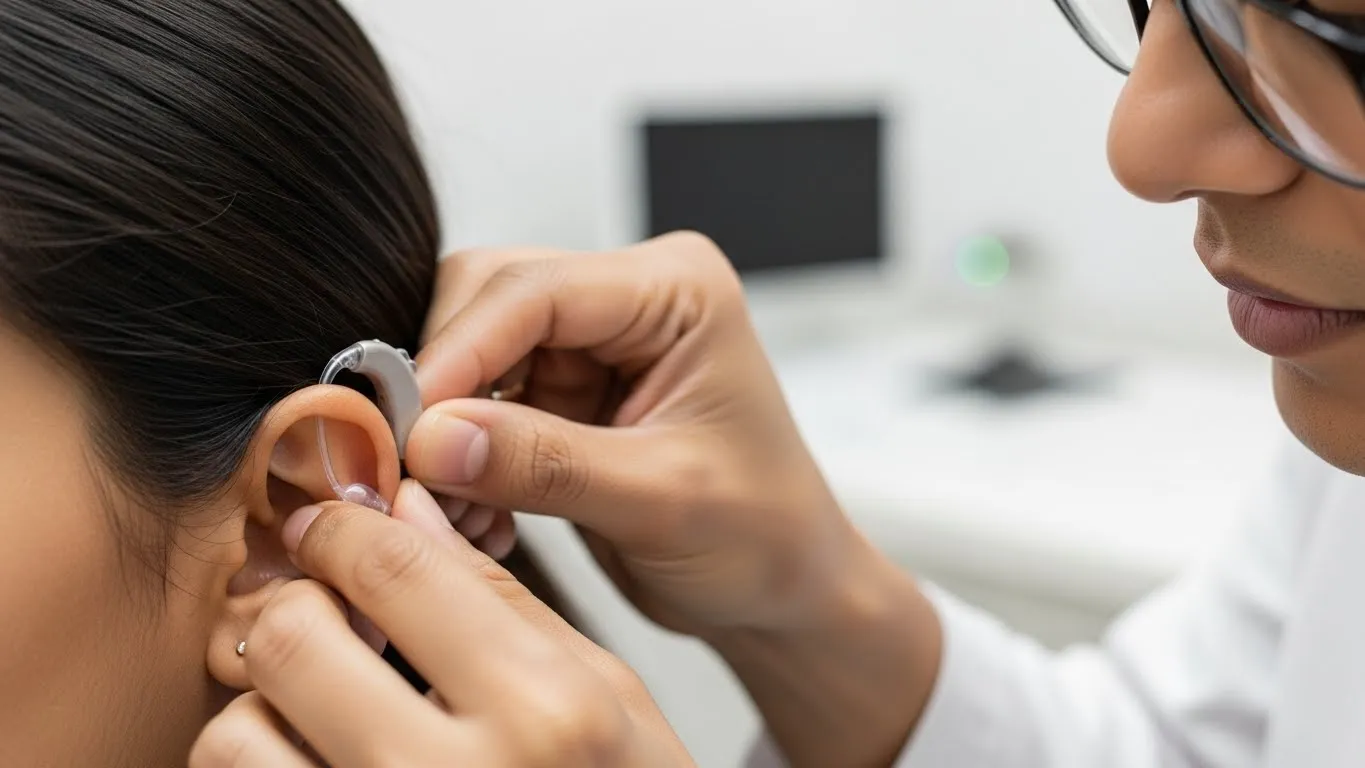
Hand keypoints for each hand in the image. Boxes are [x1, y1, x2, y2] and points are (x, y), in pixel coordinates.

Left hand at [189, 480, 692, 767]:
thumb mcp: (610, 693)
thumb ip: (505, 601)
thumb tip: (409, 513)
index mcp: (543, 709)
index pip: (395, 571)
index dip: (342, 529)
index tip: (330, 526)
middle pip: (292, 639)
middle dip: (299, 604)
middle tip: (324, 609)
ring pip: (235, 735)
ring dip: (265, 704)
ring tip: (320, 706)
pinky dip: (268, 763)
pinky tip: (322, 755)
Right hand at [407, 232, 863, 638]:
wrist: (782, 588)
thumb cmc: (763, 536)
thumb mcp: (661, 502)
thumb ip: (545, 463)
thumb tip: (430, 438)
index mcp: (675, 290)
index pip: (534, 289)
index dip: (457, 352)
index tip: (403, 427)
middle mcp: (627, 300)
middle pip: (485, 303)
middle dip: (438, 388)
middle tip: (404, 470)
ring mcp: (590, 345)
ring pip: (468, 354)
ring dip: (441, 433)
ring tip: (447, 513)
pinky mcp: (561, 394)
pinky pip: (475, 404)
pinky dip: (457, 461)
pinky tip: (474, 520)